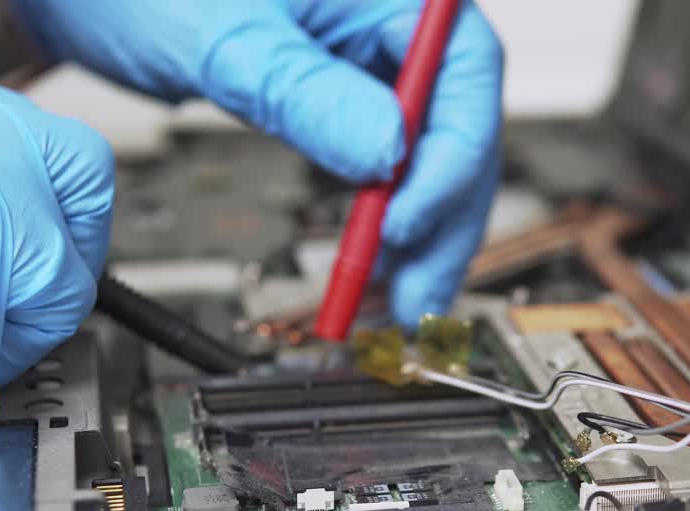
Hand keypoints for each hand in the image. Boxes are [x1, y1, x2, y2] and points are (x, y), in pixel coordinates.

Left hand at [13, 0, 502, 326]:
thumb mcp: (228, 38)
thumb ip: (309, 94)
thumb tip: (386, 156)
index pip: (462, 68)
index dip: (449, 156)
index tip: (405, 221)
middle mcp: (389, 16)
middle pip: (456, 122)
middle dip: (441, 217)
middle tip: (416, 296)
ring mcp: (369, 57)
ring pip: (428, 151)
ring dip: (421, 233)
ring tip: (397, 303)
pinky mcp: (342, 93)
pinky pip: (384, 158)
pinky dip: (382, 214)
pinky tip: (372, 262)